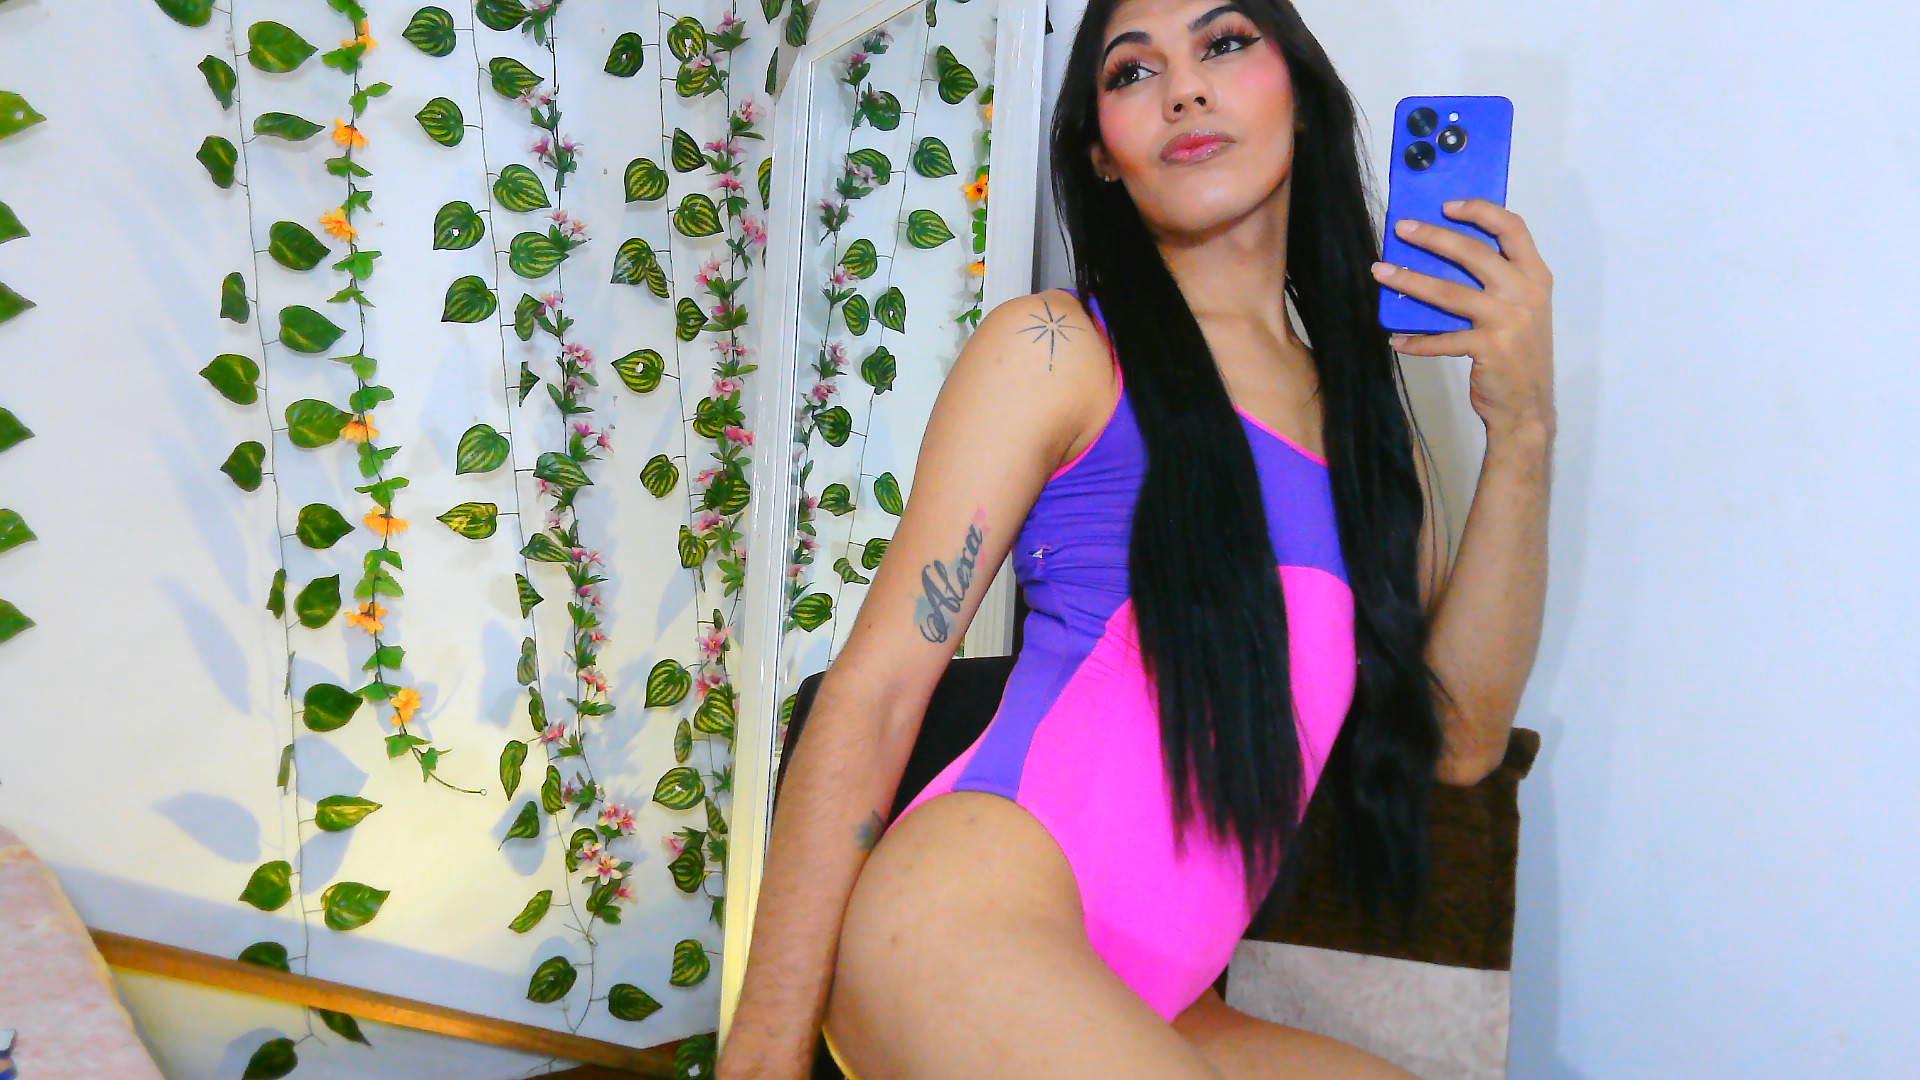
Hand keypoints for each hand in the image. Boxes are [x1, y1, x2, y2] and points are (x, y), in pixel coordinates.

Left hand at [1374, 199, 1555, 441]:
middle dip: (1432, 236)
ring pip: (1448, 292)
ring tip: (1381, 272)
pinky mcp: (1488, 348)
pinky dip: (1416, 341)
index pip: (1512, 227)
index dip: (1480, 210)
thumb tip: (1449, 251)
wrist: (1529, 406)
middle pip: (1472, 252)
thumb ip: (1500, 280)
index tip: (1447, 206)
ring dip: (1409, 280)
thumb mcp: (1523, 308)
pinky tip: (1396, 339)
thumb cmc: (1520, 352)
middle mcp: (1524, 292)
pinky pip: (1441, 340)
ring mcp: (1507, 320)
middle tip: (1401, 229)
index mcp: (1535, 276)